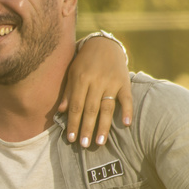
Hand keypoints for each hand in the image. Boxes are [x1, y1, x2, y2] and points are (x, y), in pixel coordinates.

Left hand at [58, 33, 132, 147]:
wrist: (104, 44)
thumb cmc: (84, 61)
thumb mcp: (71, 72)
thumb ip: (67, 91)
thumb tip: (61, 111)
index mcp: (81, 79)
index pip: (76, 106)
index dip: (73, 123)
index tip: (71, 139)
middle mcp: (96, 81)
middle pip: (90, 109)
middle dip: (86, 128)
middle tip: (84, 145)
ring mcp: (111, 82)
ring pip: (107, 107)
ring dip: (103, 126)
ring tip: (99, 142)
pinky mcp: (124, 82)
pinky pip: (126, 98)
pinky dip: (127, 111)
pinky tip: (126, 124)